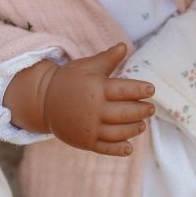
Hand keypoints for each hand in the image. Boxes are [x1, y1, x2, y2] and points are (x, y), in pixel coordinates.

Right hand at [6, 43, 154, 155]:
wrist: (43, 100)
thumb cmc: (69, 80)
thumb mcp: (87, 66)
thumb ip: (107, 59)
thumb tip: (124, 46)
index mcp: (97, 88)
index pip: (124, 90)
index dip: (140, 90)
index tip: (151, 90)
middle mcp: (94, 109)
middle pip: (124, 112)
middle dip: (141, 111)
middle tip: (151, 109)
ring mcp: (89, 127)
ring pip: (118, 132)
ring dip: (133, 129)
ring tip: (142, 125)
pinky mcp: (85, 141)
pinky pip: (104, 148)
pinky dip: (118, 150)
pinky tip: (129, 148)